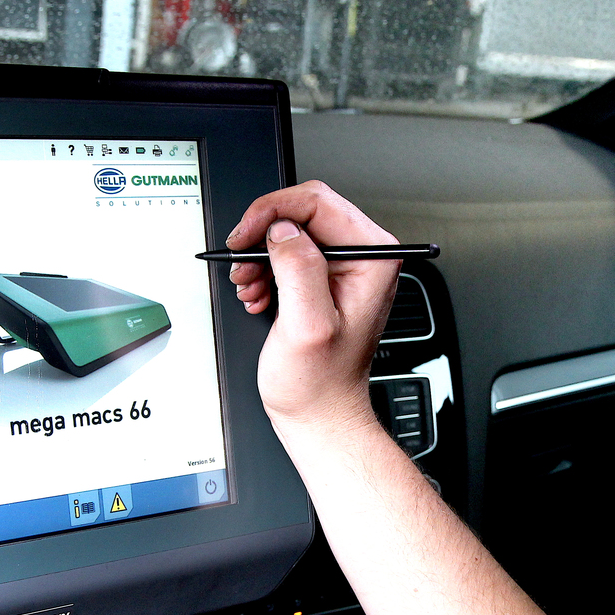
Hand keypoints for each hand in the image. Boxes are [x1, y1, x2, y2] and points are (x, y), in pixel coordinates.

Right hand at [227, 181, 400, 433]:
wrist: (319, 411)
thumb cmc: (321, 382)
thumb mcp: (306, 326)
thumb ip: (298, 270)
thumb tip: (282, 231)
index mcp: (373, 259)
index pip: (317, 202)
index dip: (272, 213)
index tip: (245, 236)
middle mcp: (363, 256)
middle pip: (302, 211)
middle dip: (263, 235)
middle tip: (242, 263)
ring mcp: (344, 266)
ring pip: (290, 230)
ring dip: (260, 255)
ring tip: (250, 287)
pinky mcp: (324, 277)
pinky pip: (287, 252)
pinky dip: (264, 269)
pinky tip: (259, 294)